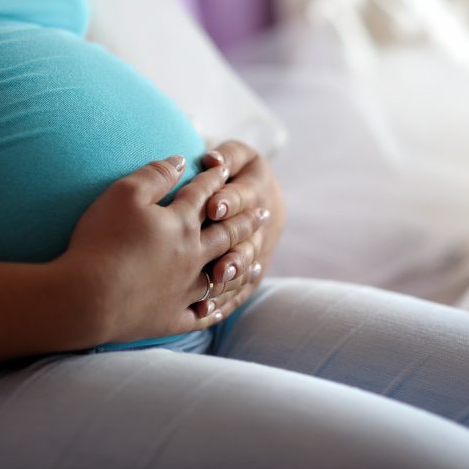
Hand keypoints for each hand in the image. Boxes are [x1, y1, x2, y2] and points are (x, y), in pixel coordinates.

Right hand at [49, 155, 269, 345]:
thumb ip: (155, 174)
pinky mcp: (171, 318)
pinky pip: (202, 314)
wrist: (86, 297)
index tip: (227, 170)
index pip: (203, 195)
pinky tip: (219, 306)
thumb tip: (181, 160)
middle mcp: (191, 255)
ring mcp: (184, 290)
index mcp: (181, 223)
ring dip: (240, 264)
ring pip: (222, 275)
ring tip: (255, 258)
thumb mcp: (123, 194)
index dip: (214, 179)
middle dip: (245, 220)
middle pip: (226, 234)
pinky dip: (215, 309)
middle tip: (263, 213)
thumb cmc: (102, 240)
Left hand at [191, 141, 285, 318]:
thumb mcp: (236, 156)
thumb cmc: (234, 169)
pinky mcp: (251, 271)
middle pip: (250, 239)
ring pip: (247, 267)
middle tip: (218, 266)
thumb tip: (212, 160)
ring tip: (215, 288)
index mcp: (259, 188)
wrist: (258, 194)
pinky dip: (224, 302)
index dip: (231, 202)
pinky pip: (240, 290)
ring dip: (232, 279)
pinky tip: (205, 312)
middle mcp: (263, 222)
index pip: (246, 195)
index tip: (213, 208)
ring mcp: (259, 249)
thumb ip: (226, 156)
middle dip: (235, 253)